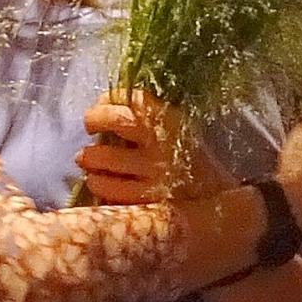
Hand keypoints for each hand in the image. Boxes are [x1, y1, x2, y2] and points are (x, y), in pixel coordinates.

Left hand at [75, 91, 192, 207]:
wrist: (215, 202)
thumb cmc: (188, 162)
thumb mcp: (178, 133)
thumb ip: (148, 118)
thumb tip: (105, 105)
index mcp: (174, 123)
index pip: (136, 99)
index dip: (111, 98)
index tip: (101, 105)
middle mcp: (165, 144)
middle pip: (119, 120)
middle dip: (95, 119)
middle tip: (90, 128)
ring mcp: (158, 174)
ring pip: (108, 158)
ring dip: (90, 157)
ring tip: (87, 159)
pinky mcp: (150, 201)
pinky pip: (113, 191)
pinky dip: (99, 185)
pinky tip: (98, 183)